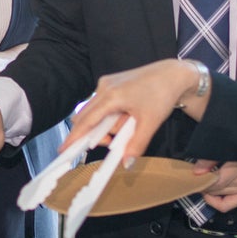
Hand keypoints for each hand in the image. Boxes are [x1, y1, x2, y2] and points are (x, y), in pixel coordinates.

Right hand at [59, 59, 202, 163]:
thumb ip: (136, 144)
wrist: (173, 74)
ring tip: (128, 124)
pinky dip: (110, 116)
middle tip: (110, 143)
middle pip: (86, 117)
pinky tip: (127, 115)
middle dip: (95, 133)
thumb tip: (125, 163)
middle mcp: (104, 87)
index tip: (63, 150)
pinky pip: (102, 105)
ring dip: (106, 125)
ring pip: (95, 112)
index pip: (86, 121)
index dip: (74, 137)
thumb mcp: (150, 123)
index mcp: (111, 96)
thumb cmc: (162, 94)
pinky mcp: (110, 83)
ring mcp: (106, 83)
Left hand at [195, 160, 236, 212]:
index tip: (195, 175)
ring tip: (207, 182)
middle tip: (198, 178)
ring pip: (220, 197)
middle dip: (205, 185)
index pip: (217, 182)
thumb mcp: (229, 147)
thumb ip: (211, 159)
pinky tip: (213, 194)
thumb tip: (197, 172)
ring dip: (211, 191)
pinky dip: (217, 201)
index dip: (203, 181)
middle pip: (217, 190)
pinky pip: (227, 205)